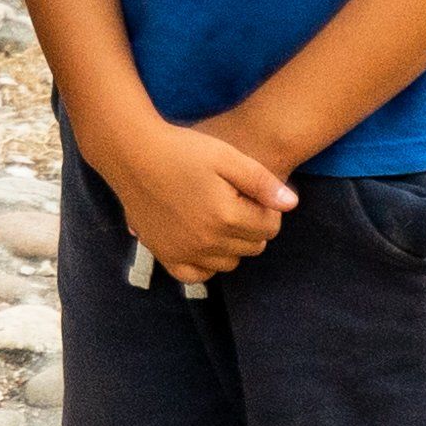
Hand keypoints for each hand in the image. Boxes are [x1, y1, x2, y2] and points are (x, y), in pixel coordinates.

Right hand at [90, 109, 291, 285]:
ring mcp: (184, 252)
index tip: (252, 192)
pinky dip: (206, 263)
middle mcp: (206, 241)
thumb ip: (262, 182)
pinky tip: (204, 241)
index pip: (270, 226)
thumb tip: (292, 205)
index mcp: (226, 216)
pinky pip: (196, 275)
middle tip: (235, 201)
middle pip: (253, 247)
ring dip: (232, 245)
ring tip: (218, 216)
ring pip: (229, 263)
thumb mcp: (227, 156)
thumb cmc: (183, 150)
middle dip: (252, 226)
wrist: (133, 154)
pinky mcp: (164, 255)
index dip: (268, 208)